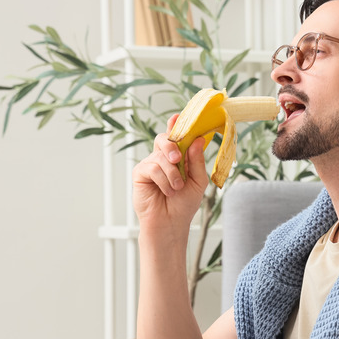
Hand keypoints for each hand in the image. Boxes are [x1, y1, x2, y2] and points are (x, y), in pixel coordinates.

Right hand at [132, 114, 209, 231]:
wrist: (171, 222)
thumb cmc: (185, 203)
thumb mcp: (198, 181)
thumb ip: (197, 160)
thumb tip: (198, 139)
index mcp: (180, 156)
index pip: (178, 136)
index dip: (177, 124)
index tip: (177, 116)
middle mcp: (164, 157)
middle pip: (165, 138)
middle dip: (172, 145)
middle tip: (178, 158)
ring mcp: (151, 164)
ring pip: (161, 156)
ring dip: (173, 174)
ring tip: (177, 188)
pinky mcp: (140, 173)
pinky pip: (152, 168)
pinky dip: (164, 181)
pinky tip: (167, 191)